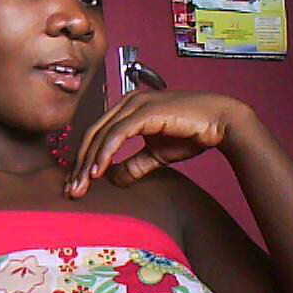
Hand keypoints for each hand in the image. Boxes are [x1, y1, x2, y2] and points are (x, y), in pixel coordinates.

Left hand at [64, 88, 248, 197]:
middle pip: (92, 134)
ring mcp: (135, 103)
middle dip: (79, 164)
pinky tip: (97, 172)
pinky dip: (105, 153)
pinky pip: (118, 133)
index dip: (83, 160)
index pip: (96, 135)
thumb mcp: (155, 155)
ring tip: (80, 186)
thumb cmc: (191, 133)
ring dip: (88, 162)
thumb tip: (112, 180)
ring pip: (101, 134)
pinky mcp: (145, 111)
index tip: (76, 185)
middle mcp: (127, 102)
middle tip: (71, 190)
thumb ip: (133, 165)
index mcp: (126, 108)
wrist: (221, 122)